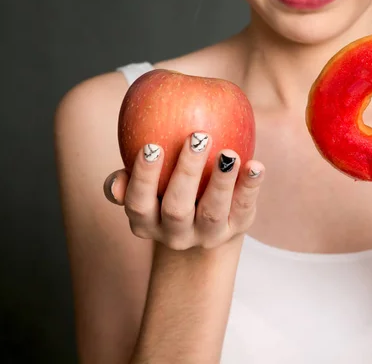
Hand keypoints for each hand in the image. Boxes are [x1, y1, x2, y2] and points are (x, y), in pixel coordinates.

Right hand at [103, 132, 264, 249]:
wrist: (204, 224)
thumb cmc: (167, 191)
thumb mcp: (146, 188)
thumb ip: (130, 179)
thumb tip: (115, 180)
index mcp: (147, 222)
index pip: (139, 203)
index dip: (143, 177)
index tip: (152, 145)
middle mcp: (176, 233)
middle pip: (177, 209)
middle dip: (186, 173)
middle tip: (197, 137)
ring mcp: (207, 234)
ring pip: (212, 212)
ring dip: (221, 182)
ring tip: (228, 153)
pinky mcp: (236, 228)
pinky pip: (243, 208)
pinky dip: (250, 186)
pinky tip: (256, 165)